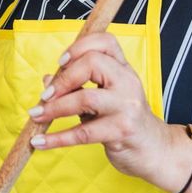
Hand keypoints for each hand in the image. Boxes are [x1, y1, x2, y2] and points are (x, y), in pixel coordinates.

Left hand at [29, 32, 177, 181]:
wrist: (154, 150)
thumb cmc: (123, 120)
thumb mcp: (104, 97)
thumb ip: (78, 86)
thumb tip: (47, 79)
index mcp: (124, 69)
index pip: (106, 41)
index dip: (79, 46)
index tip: (61, 62)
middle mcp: (128, 82)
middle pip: (92, 63)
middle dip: (62, 79)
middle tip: (45, 96)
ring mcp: (127, 107)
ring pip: (85, 98)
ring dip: (54, 108)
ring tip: (37, 115)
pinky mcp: (122, 131)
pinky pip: (83, 133)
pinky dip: (57, 138)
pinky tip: (40, 142)